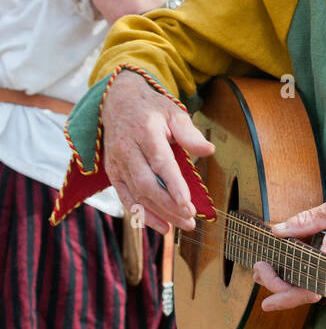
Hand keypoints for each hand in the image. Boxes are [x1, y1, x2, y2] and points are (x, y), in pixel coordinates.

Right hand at [102, 69, 213, 231]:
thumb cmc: (152, 110)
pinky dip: (141, 214)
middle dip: (168, 205)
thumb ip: (190, 134)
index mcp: (145, 131)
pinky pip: (125, 198)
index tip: (187, 203)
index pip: (160, 162)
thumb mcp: (174, 113)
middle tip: (190, 219)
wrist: (118, 103)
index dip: (173, 184)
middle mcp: (127, 149)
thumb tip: (208, 151)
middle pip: (146, 183)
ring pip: (136, 194)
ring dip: (159, 213)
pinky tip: (160, 225)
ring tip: (181, 225)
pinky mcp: (113, 173)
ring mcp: (117, 163)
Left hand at [253, 190, 325, 311]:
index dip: (277, 288)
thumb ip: (305, 222)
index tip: (260, 271)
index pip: (302, 289)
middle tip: (259, 269)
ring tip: (269, 268)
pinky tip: (291, 265)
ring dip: (290, 283)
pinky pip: (324, 283)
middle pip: (304, 294)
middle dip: (278, 286)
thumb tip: (278, 231)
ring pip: (313, 290)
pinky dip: (304, 277)